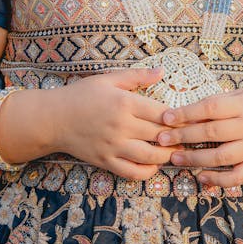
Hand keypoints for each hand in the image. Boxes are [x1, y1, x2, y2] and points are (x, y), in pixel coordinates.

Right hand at [52, 66, 175, 179]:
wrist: (53, 118)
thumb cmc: (82, 95)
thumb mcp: (108, 79)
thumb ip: (137, 75)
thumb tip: (162, 71)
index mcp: (124, 103)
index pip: (161, 112)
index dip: (178, 117)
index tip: (187, 118)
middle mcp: (121, 126)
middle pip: (159, 134)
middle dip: (177, 136)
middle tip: (189, 136)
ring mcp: (113, 146)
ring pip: (150, 156)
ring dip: (167, 156)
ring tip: (175, 151)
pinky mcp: (106, 161)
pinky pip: (132, 172)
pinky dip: (148, 171)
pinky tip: (154, 164)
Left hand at [156, 89, 242, 186]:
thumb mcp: (242, 94)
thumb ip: (218, 103)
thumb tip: (185, 110)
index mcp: (242, 105)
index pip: (210, 108)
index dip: (186, 113)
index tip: (166, 117)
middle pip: (211, 133)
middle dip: (183, 136)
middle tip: (161, 139)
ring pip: (221, 157)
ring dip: (195, 159)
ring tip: (174, 158)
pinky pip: (236, 176)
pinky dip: (218, 180)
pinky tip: (201, 177)